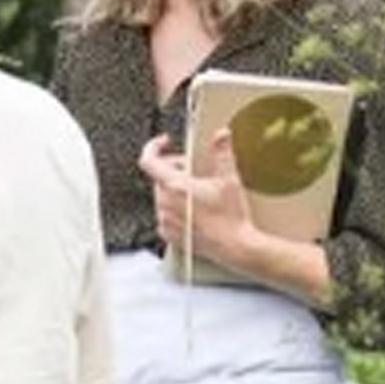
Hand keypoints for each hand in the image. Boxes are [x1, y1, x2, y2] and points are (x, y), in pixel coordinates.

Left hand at [139, 130, 259, 267]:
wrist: (236, 247)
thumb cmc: (231, 217)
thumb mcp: (229, 179)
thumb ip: (221, 153)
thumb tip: (221, 135)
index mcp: (175, 187)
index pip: (148, 160)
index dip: (153, 146)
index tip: (165, 142)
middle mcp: (165, 204)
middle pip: (159, 176)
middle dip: (174, 169)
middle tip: (193, 170)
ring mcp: (166, 220)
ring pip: (162, 195)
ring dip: (175, 189)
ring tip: (197, 192)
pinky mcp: (170, 234)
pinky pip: (165, 214)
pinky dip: (175, 208)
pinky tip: (193, 210)